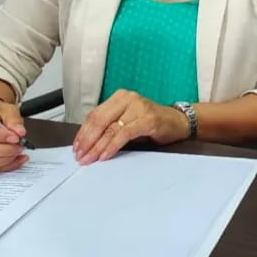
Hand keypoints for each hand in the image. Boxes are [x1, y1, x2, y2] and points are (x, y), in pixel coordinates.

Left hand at [72, 89, 189, 164]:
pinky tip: (105, 155)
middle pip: (99, 120)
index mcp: (119, 97)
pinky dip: (112, 145)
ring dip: (97, 146)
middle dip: (87, 140)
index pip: (94, 115)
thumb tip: (88, 143)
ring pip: (110, 128)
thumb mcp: (128, 121)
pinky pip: (124, 133)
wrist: (179, 122)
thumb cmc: (153, 123)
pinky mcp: (147, 119)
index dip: (83, 132)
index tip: (76, 147)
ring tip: (89, 158)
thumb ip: (111, 127)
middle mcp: (128, 98)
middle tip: (80, 155)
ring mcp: (138, 107)